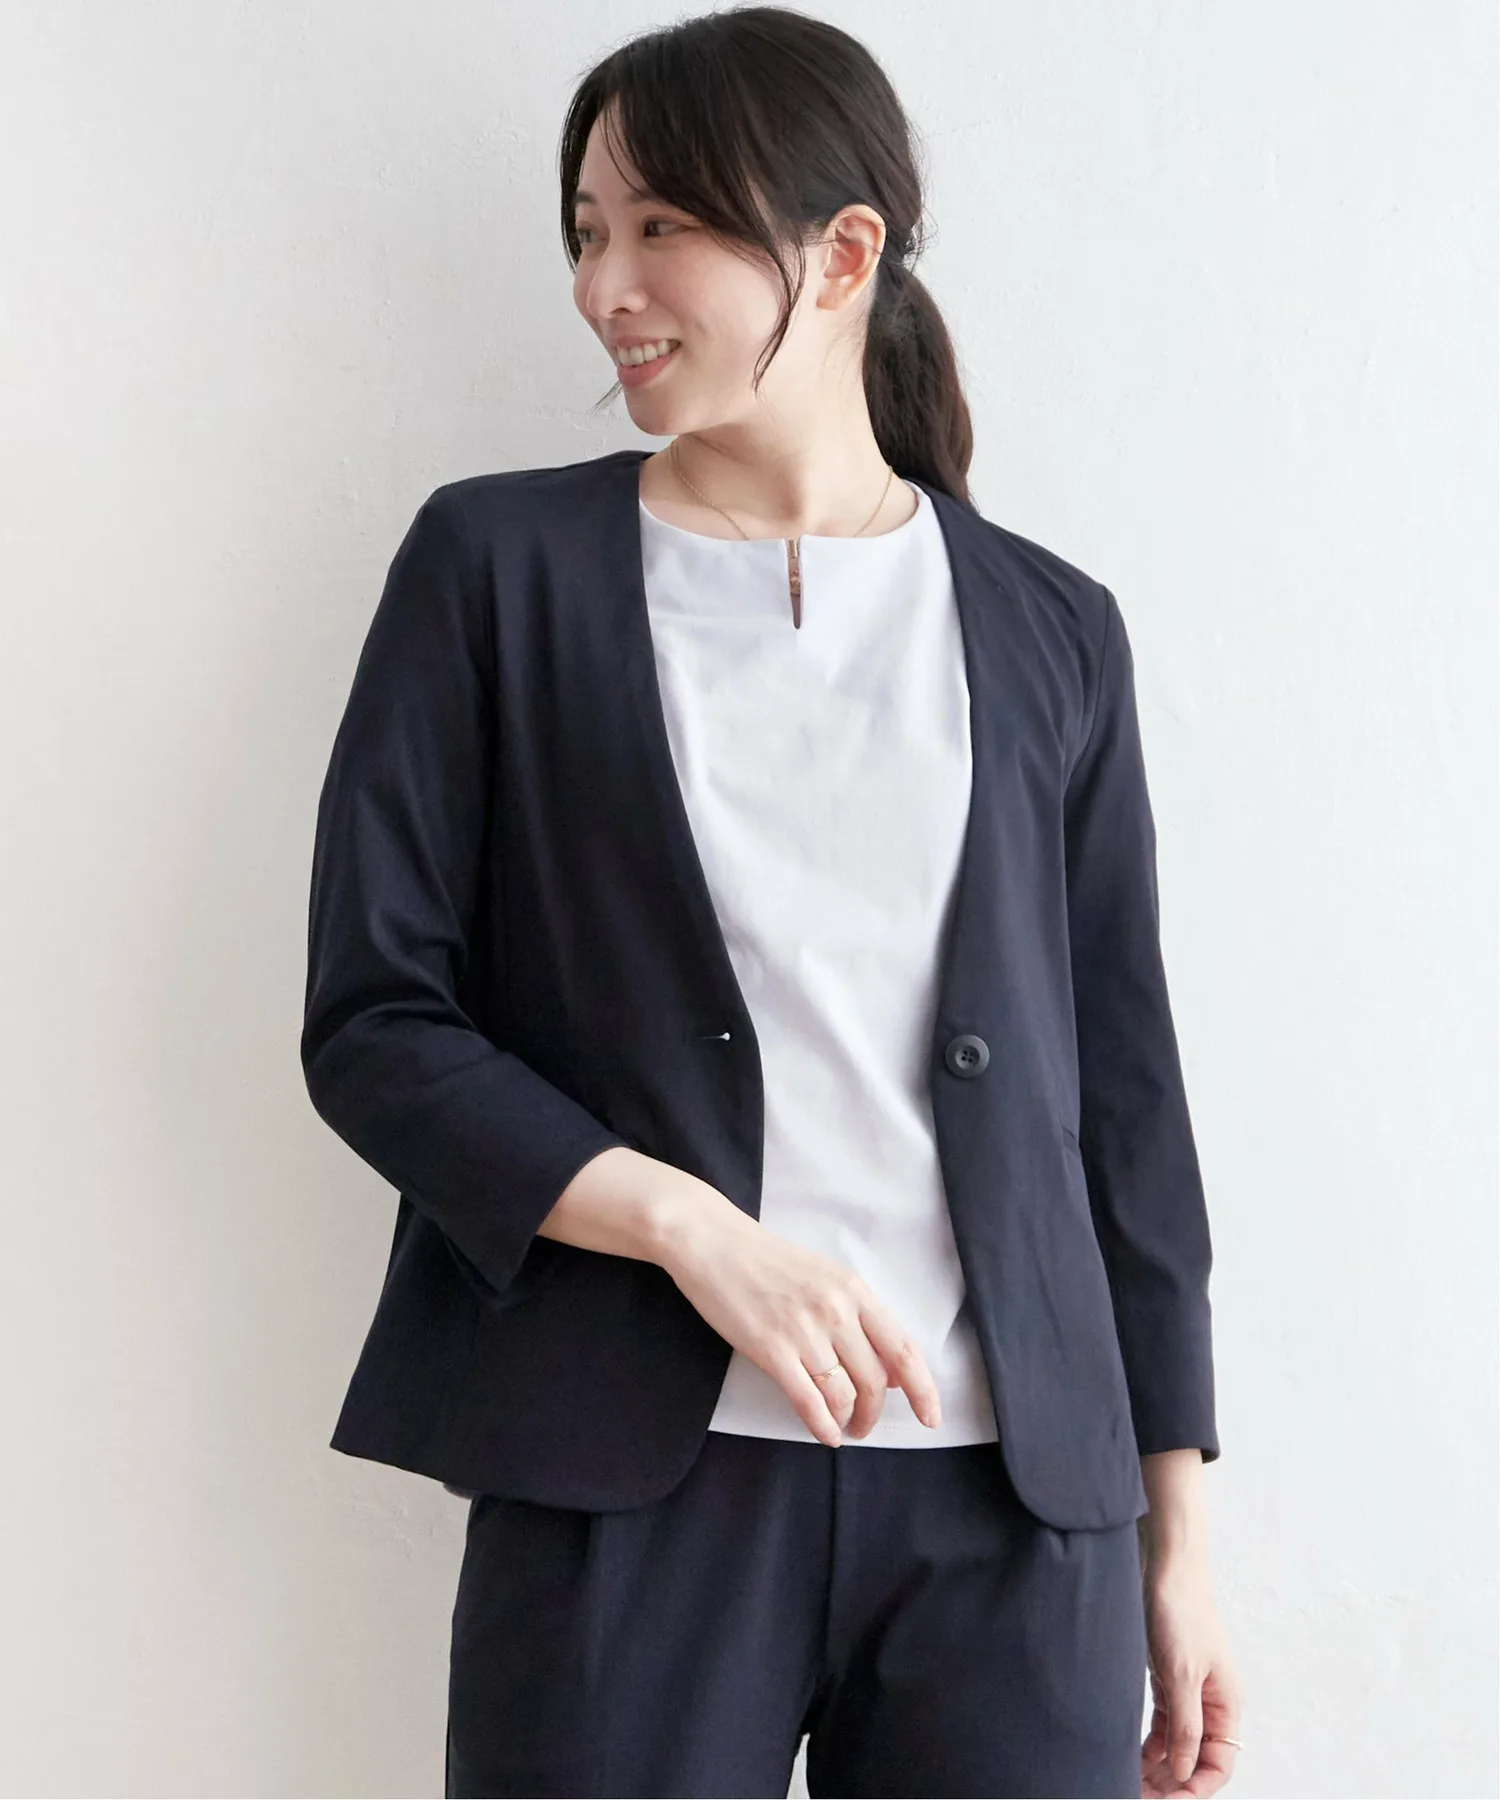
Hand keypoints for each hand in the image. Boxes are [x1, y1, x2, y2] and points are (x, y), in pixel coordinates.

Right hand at [655, 1183, 942, 1445]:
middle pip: (875, 1381)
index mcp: (854, 1290)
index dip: (923, 1390)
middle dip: (874, 1414)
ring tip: (842, 1428)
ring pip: (843, 1395)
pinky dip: (821, 1425)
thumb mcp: (825, 1278)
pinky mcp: (770, 1348)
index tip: (930, 1417)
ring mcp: (803, 1330)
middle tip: (864, 1426)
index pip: (903, 1349)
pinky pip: (808, 1401)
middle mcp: (836, 1311)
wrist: (714, 1242)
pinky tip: (824, 1434)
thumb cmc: (768, 1261)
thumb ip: (859, 1319)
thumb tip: (889, 1373)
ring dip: (847, 1421)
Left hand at [1139, 1547, 1243, 1795]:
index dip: (1195, 1788)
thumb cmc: (1181, 1615)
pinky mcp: (1168, 1680)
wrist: (1165, 1568)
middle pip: (1196, 1760)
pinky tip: (1131, 1758)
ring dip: (1157, 1768)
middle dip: (1172, 1783)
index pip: (1218, 1765)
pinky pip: (1163, 1725)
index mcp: (1225, 1706)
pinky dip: (1149, 1744)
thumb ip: (1186, 1727)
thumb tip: (1187, 1773)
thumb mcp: (1182, 1675)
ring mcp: (1188, 1692)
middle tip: (1137, 1795)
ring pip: (1177, 1746)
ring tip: (1129, 1783)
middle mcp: (1210, 1704)